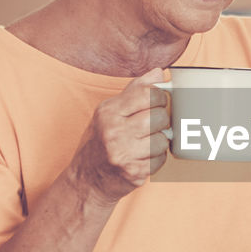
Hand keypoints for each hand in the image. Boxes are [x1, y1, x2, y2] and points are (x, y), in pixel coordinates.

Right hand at [71, 67, 170, 204]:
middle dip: (161, 121)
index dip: (160, 97)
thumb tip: (160, 72)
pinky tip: (142, 158)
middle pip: (159, 116)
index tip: (158, 103)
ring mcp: (123, 153)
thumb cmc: (101, 141)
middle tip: (152, 126)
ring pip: (163, 139)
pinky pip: (161, 159)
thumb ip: (135, 90)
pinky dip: (156, 158)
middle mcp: (114, 131)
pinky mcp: (134, 172)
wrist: (87, 179)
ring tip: (145, 144)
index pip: (148, 93)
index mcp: (109, 111)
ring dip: (160, 142)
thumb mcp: (110, 111)